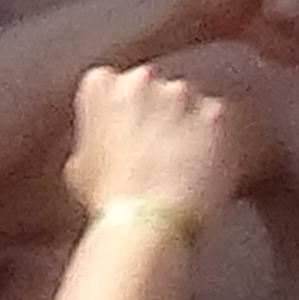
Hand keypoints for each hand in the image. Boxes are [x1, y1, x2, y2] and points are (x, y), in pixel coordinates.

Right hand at [68, 59, 266, 223]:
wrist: (148, 219)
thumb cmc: (108, 198)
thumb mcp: (78, 165)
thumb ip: (95, 138)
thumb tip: (107, 145)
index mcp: (100, 86)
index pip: (108, 84)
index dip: (117, 111)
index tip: (122, 130)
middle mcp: (142, 79)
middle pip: (153, 87)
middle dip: (156, 112)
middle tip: (154, 149)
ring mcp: (183, 93)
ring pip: (190, 102)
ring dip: (188, 123)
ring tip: (183, 164)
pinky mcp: (217, 113)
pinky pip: (220, 121)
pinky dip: (216, 139)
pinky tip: (207, 167)